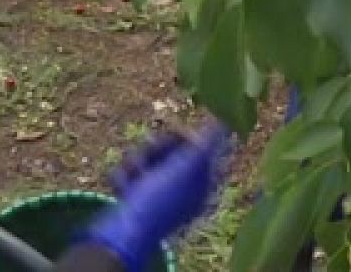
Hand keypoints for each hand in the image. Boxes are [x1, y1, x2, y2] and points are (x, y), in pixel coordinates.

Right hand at [78, 121, 231, 271]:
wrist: (126, 231)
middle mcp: (181, 192)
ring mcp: (156, 197)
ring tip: (133, 174)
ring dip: (135, 161)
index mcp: (201, 185)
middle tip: (149, 151)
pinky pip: (128, 174)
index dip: (185, 138)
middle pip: (169, 152)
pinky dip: (123, 176)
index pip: (198, 149)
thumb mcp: (192, 163)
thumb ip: (210, 139)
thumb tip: (227, 119)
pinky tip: (123, 185)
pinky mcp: (133, 200)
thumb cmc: (162, 197)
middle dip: (155, 148)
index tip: (177, 131)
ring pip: (145, 160)